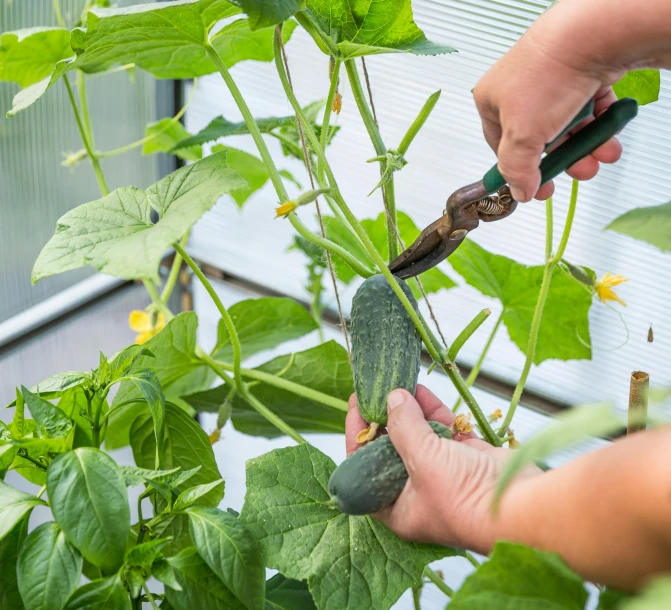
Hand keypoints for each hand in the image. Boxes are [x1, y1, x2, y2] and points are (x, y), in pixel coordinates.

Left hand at [346, 385, 539, 550]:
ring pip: (418, 435)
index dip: (358, 438)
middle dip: (385, 419)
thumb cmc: (465, 498)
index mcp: (398, 507)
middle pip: (391, 449)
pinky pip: (443, 429)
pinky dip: (433, 411)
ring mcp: (443, 473)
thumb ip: (403, 428)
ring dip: (409, 410)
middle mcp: (417, 491)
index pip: (365, 471)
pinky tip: (421, 391)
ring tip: (398, 383)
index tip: (356, 407)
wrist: (522, 506)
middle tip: (374, 390)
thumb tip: (393, 399)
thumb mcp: (422, 461)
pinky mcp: (465, 457)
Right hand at [473, 0, 625, 202]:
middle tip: (579, 172)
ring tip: (602, 156)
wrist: (592, 36)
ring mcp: (552, 81)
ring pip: (569, 127)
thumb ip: (518, 170)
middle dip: (564, 160)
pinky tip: (609, 137)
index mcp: (492, 100)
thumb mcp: (521, 137)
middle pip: (541, 140)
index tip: (537, 189)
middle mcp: (520, 89)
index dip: (521, 170)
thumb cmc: (546, 78)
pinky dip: (600, 127)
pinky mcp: (581, 74)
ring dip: (586, 147)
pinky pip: (590, 110)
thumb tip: (520, 192)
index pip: (501, 146)